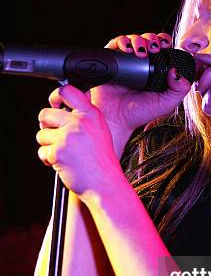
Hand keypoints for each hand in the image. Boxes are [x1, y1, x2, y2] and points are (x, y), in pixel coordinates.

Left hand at [37, 84, 124, 198]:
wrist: (105, 184)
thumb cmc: (102, 162)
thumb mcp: (100, 131)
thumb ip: (84, 118)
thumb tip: (60, 109)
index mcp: (91, 115)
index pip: (67, 91)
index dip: (55, 96)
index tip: (54, 105)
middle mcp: (79, 123)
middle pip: (45, 114)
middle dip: (46, 126)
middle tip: (55, 137)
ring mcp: (68, 137)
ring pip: (41, 134)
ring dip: (48, 146)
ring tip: (64, 154)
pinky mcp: (58, 152)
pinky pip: (42, 152)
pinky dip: (48, 160)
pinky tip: (62, 164)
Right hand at [89, 32, 191, 154]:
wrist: (116, 117)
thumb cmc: (140, 113)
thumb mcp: (167, 103)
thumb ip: (179, 89)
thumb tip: (178, 70)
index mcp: (158, 70)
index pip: (164, 49)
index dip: (166, 43)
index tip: (167, 45)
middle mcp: (143, 63)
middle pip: (150, 40)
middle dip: (153, 39)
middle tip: (155, 47)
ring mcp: (127, 60)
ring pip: (134, 39)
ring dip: (139, 40)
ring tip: (141, 51)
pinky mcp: (113, 59)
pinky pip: (117, 43)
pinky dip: (123, 41)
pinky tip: (127, 49)